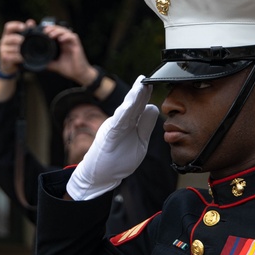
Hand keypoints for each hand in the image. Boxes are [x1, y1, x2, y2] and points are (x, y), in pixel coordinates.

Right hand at [0, 19, 29, 75]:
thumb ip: (26, 31)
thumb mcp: (21, 41)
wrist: (9, 66)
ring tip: (25, 51)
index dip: (15, 25)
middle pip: (9, 37)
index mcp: (8, 35)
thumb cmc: (16, 51)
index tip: (24, 27)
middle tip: (24, 40)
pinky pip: (11, 56)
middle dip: (18, 39)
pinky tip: (22, 58)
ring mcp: (2, 50)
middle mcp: (3, 41)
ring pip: (10, 48)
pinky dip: (18, 57)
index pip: (8, 27)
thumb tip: (31, 22)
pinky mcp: (4, 58)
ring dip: (19, 49)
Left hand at [43, 25, 99, 87]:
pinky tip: (60, 40)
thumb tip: (38, 62)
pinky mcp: (77, 45)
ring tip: (50, 35)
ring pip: (65, 31)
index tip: (41, 31)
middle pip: (60, 29)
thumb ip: (48, 62)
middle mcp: (67, 42)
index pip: (56, 32)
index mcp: (61, 44)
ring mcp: (72, 43)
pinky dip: (66, 37)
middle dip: (52, 28)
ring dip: (58, 31)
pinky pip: (72, 37)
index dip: (49, 29)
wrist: (79, 75)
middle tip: (45, 31)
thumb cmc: (69, 69)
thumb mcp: (55, 65)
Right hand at [66, 76, 158, 200]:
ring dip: (133, 98)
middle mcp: (120, 123)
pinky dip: (124, 113)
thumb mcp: (139, 143)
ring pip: (125, 111)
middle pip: (132, 105)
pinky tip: (130, 105)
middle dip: (140, 92)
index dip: (146, 95)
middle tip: (147, 78)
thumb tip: (153, 107)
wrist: (100, 176)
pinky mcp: (108, 137)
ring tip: (140, 86)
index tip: (153, 82)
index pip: (139, 107)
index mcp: (129, 124)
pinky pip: (117, 124)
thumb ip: (145, 126)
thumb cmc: (118, 159)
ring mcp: (113, 129)